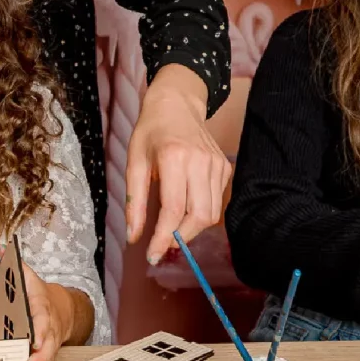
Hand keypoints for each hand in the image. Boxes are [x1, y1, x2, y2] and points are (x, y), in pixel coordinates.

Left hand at [0, 246, 80, 360]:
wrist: (62, 307)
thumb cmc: (39, 294)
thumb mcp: (28, 276)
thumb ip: (12, 265)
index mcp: (41, 307)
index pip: (42, 318)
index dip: (39, 329)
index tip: (35, 339)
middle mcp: (48, 327)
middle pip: (46, 344)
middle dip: (39, 356)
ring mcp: (49, 343)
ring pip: (47, 359)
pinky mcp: (46, 354)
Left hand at [125, 64, 230, 264]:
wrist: (176, 105)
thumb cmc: (150, 132)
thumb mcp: (134, 162)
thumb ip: (135, 201)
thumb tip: (134, 237)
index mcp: (174, 157)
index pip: (173, 209)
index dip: (163, 238)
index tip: (151, 255)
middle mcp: (200, 161)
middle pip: (198, 217)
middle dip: (180, 238)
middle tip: (161, 244)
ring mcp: (217, 164)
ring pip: (211, 214)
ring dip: (191, 229)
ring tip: (172, 227)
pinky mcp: (225, 168)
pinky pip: (216, 202)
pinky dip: (200, 213)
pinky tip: (185, 205)